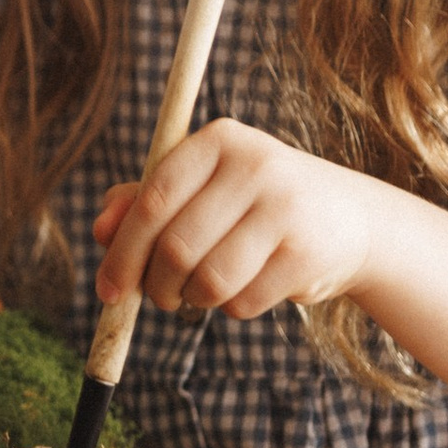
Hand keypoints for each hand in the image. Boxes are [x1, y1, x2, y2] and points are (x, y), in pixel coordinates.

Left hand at [93, 120, 377, 325]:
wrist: (349, 219)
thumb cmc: (253, 202)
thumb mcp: (202, 188)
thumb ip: (143, 201)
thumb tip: (98, 229)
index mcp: (219, 139)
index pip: (153, 199)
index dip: (122, 250)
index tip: (106, 290)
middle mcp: (254, 165)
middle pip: (176, 246)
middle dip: (155, 285)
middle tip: (156, 297)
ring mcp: (285, 207)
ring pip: (208, 280)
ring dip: (192, 300)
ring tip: (200, 291)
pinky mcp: (306, 253)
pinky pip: (243, 301)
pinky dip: (231, 307)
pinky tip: (246, 288)